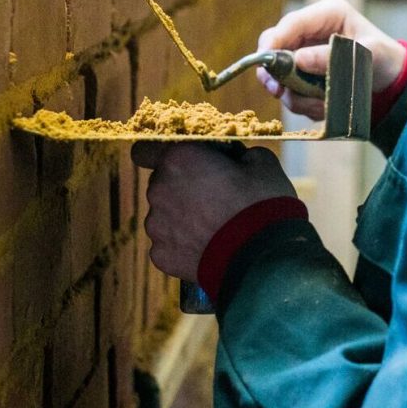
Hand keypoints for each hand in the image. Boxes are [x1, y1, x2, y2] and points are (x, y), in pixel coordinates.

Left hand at [131, 141, 294, 281]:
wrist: (262, 257)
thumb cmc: (262, 201)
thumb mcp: (259, 160)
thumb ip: (236, 154)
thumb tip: (234, 159)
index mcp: (178, 159)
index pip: (144, 150)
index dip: (157, 154)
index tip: (176, 162)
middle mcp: (159, 189)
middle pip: (161, 182)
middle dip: (181, 186)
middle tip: (213, 195)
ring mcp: (157, 225)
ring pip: (164, 214)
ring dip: (182, 216)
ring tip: (215, 226)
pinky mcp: (161, 255)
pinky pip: (169, 243)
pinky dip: (184, 243)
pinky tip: (210, 246)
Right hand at [256, 0, 406, 119]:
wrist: (390, 79)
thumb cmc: (383, 58)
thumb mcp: (365, 54)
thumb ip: (332, 56)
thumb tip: (298, 60)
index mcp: (327, 14)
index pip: (291, 23)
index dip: (273, 41)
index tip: (264, 61)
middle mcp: (311, 30)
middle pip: (275, 45)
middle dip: (275, 71)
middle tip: (279, 91)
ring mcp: (305, 51)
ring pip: (280, 72)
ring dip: (294, 93)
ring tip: (319, 105)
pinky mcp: (303, 72)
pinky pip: (291, 89)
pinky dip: (302, 102)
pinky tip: (323, 106)